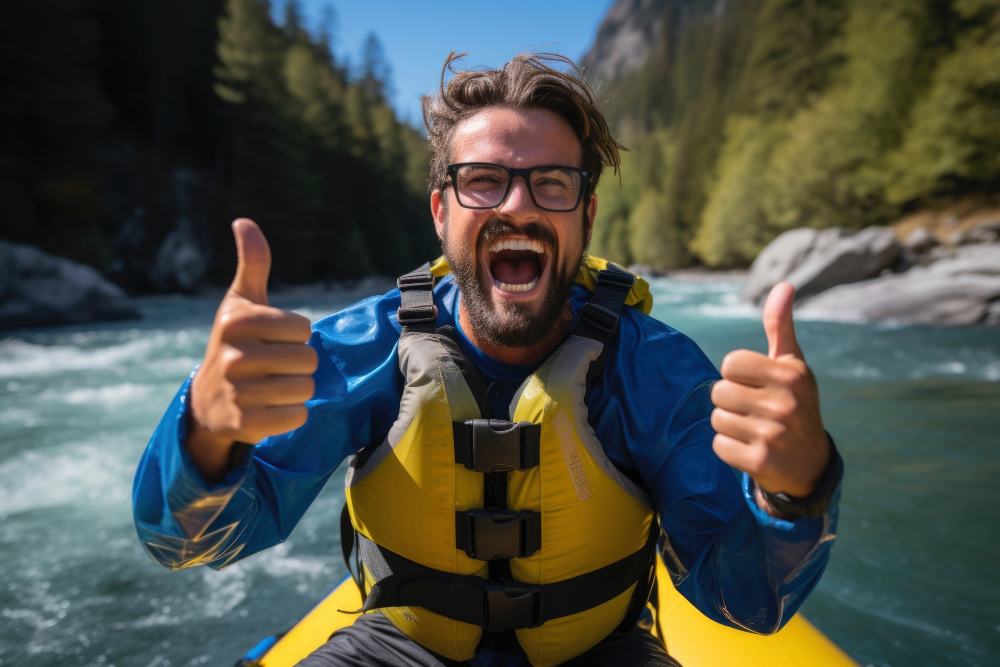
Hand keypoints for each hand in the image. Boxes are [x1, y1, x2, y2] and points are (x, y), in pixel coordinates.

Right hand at [187, 219, 317, 480]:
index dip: (294, 336)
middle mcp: (235, 355)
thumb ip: (252, 263)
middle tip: (271, 367)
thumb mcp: (241, 302)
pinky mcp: (246, 423)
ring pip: (305, 388)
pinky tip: (268, 409)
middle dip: (297, 364)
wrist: (206, 401)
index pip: (304, 329)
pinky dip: (290, 415)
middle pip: (308, 359)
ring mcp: (239, 391)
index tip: (271, 340)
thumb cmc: (235, 343)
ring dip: (296, 390)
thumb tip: (244, 221)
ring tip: (270, 387)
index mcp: (238, 321)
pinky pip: (297, 416)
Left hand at [710, 282, 829, 501]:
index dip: (737, 375)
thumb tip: (783, 285)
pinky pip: (719, 445)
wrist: (811, 464)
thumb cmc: (794, 403)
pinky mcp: (760, 462)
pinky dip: (729, 448)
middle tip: (754, 411)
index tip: (756, 386)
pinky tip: (751, 448)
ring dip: (729, 425)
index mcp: (790, 375)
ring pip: (716, 419)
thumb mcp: (792, 365)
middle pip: (719, 391)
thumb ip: (780, 326)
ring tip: (754, 429)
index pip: (730, 363)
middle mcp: (785, 404)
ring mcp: (773, 435)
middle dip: (731, 401)